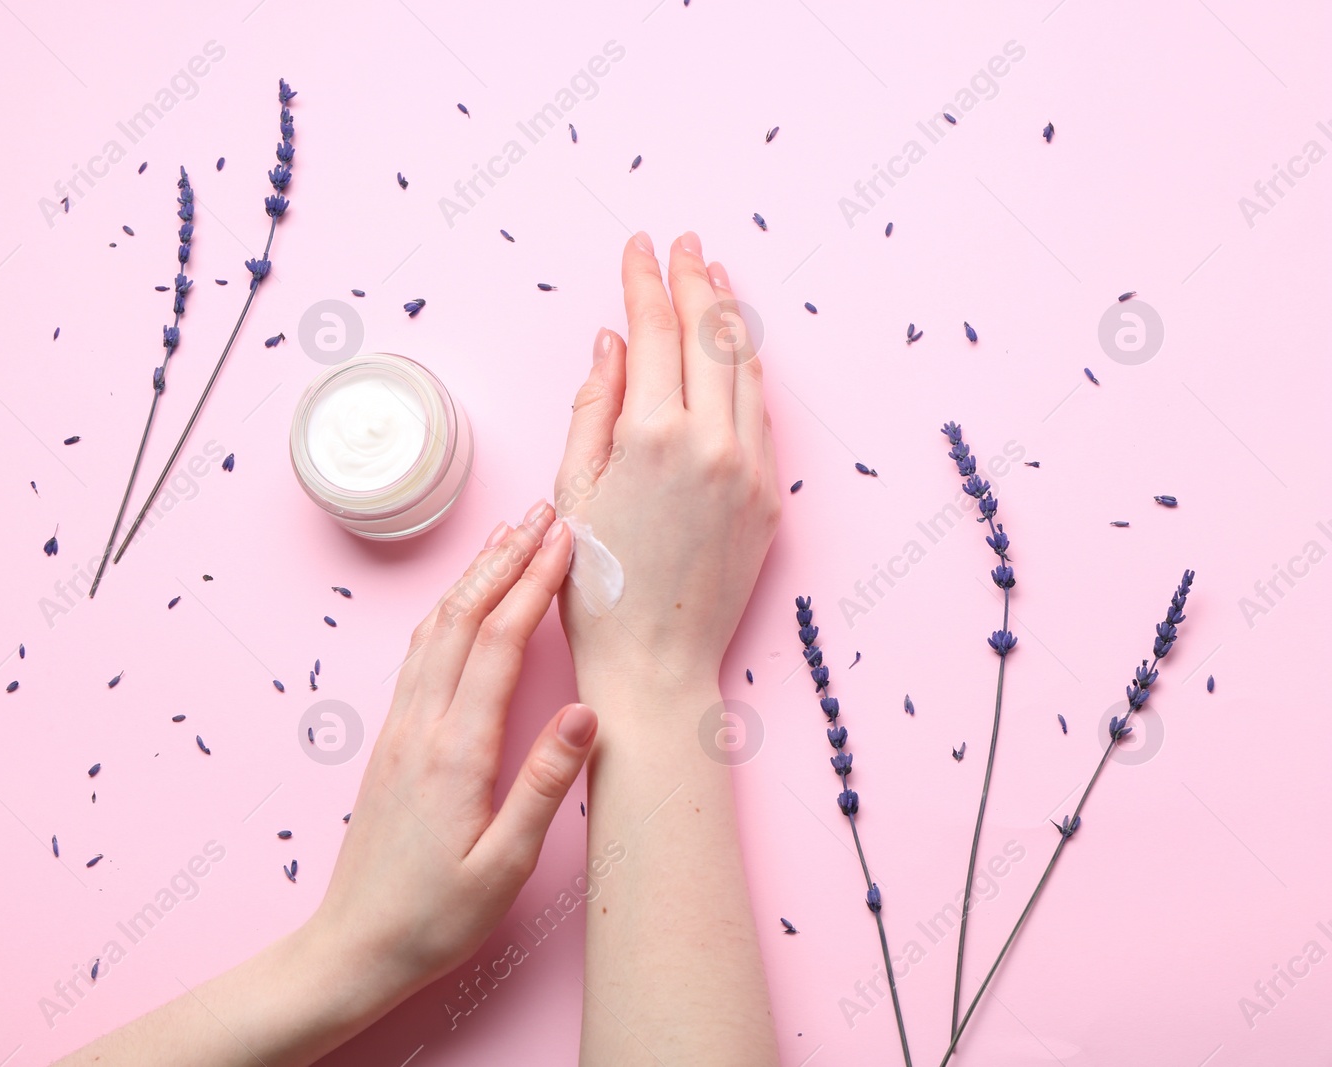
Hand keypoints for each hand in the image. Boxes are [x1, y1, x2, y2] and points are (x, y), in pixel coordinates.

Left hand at [309, 502, 594, 1006]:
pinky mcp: (393, 740)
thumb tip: (586, 712)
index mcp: (455, 751)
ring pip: (435, 628)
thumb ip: (543, 786)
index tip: (566, 539)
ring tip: (510, 537)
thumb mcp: (502, 866)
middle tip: (543, 511)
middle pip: (462, 617)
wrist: (353, 947)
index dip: (534, 584)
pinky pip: (420, 654)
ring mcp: (400, 729)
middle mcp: (421, 726)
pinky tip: (464, 601)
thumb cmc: (433, 917)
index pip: (498, 643)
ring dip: (474, 576)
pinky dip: (449, 611)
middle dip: (505, 558)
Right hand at [554, 231, 780, 702]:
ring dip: (729, 315)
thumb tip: (613, 341)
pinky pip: (761, 413)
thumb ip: (593, 406)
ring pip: (746, 366)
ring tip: (714, 278)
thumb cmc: (595, 588)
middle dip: (694, 279)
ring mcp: (751, 468)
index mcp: (653, 435)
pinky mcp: (771, 496)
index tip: (638, 246)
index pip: (653, 329)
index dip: (644, 279)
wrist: (654, 665)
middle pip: (709, 333)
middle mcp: (712, 441)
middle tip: (682, 243)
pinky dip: (745, 370)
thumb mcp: (572, 491)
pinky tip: (733, 353)